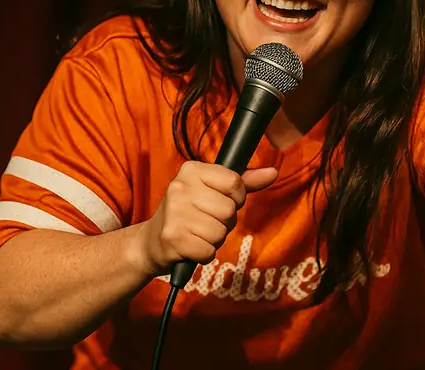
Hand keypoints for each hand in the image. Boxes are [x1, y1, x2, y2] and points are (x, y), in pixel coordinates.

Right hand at [135, 161, 278, 275]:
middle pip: (229, 210)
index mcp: (191, 170)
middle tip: (205, 221)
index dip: (236, 197)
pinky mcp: (173, 238)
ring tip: (197, 234)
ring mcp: (175, 213)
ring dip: (214, 239)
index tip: (222, 201)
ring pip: (220, 232)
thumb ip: (244, 182)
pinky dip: (205, 254)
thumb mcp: (212, 191)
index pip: (235, 182)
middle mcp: (180, 187)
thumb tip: (273, 172)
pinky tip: (191, 247)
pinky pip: (209, 251)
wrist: (150, 242)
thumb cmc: (188, 213)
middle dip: (224, 222)